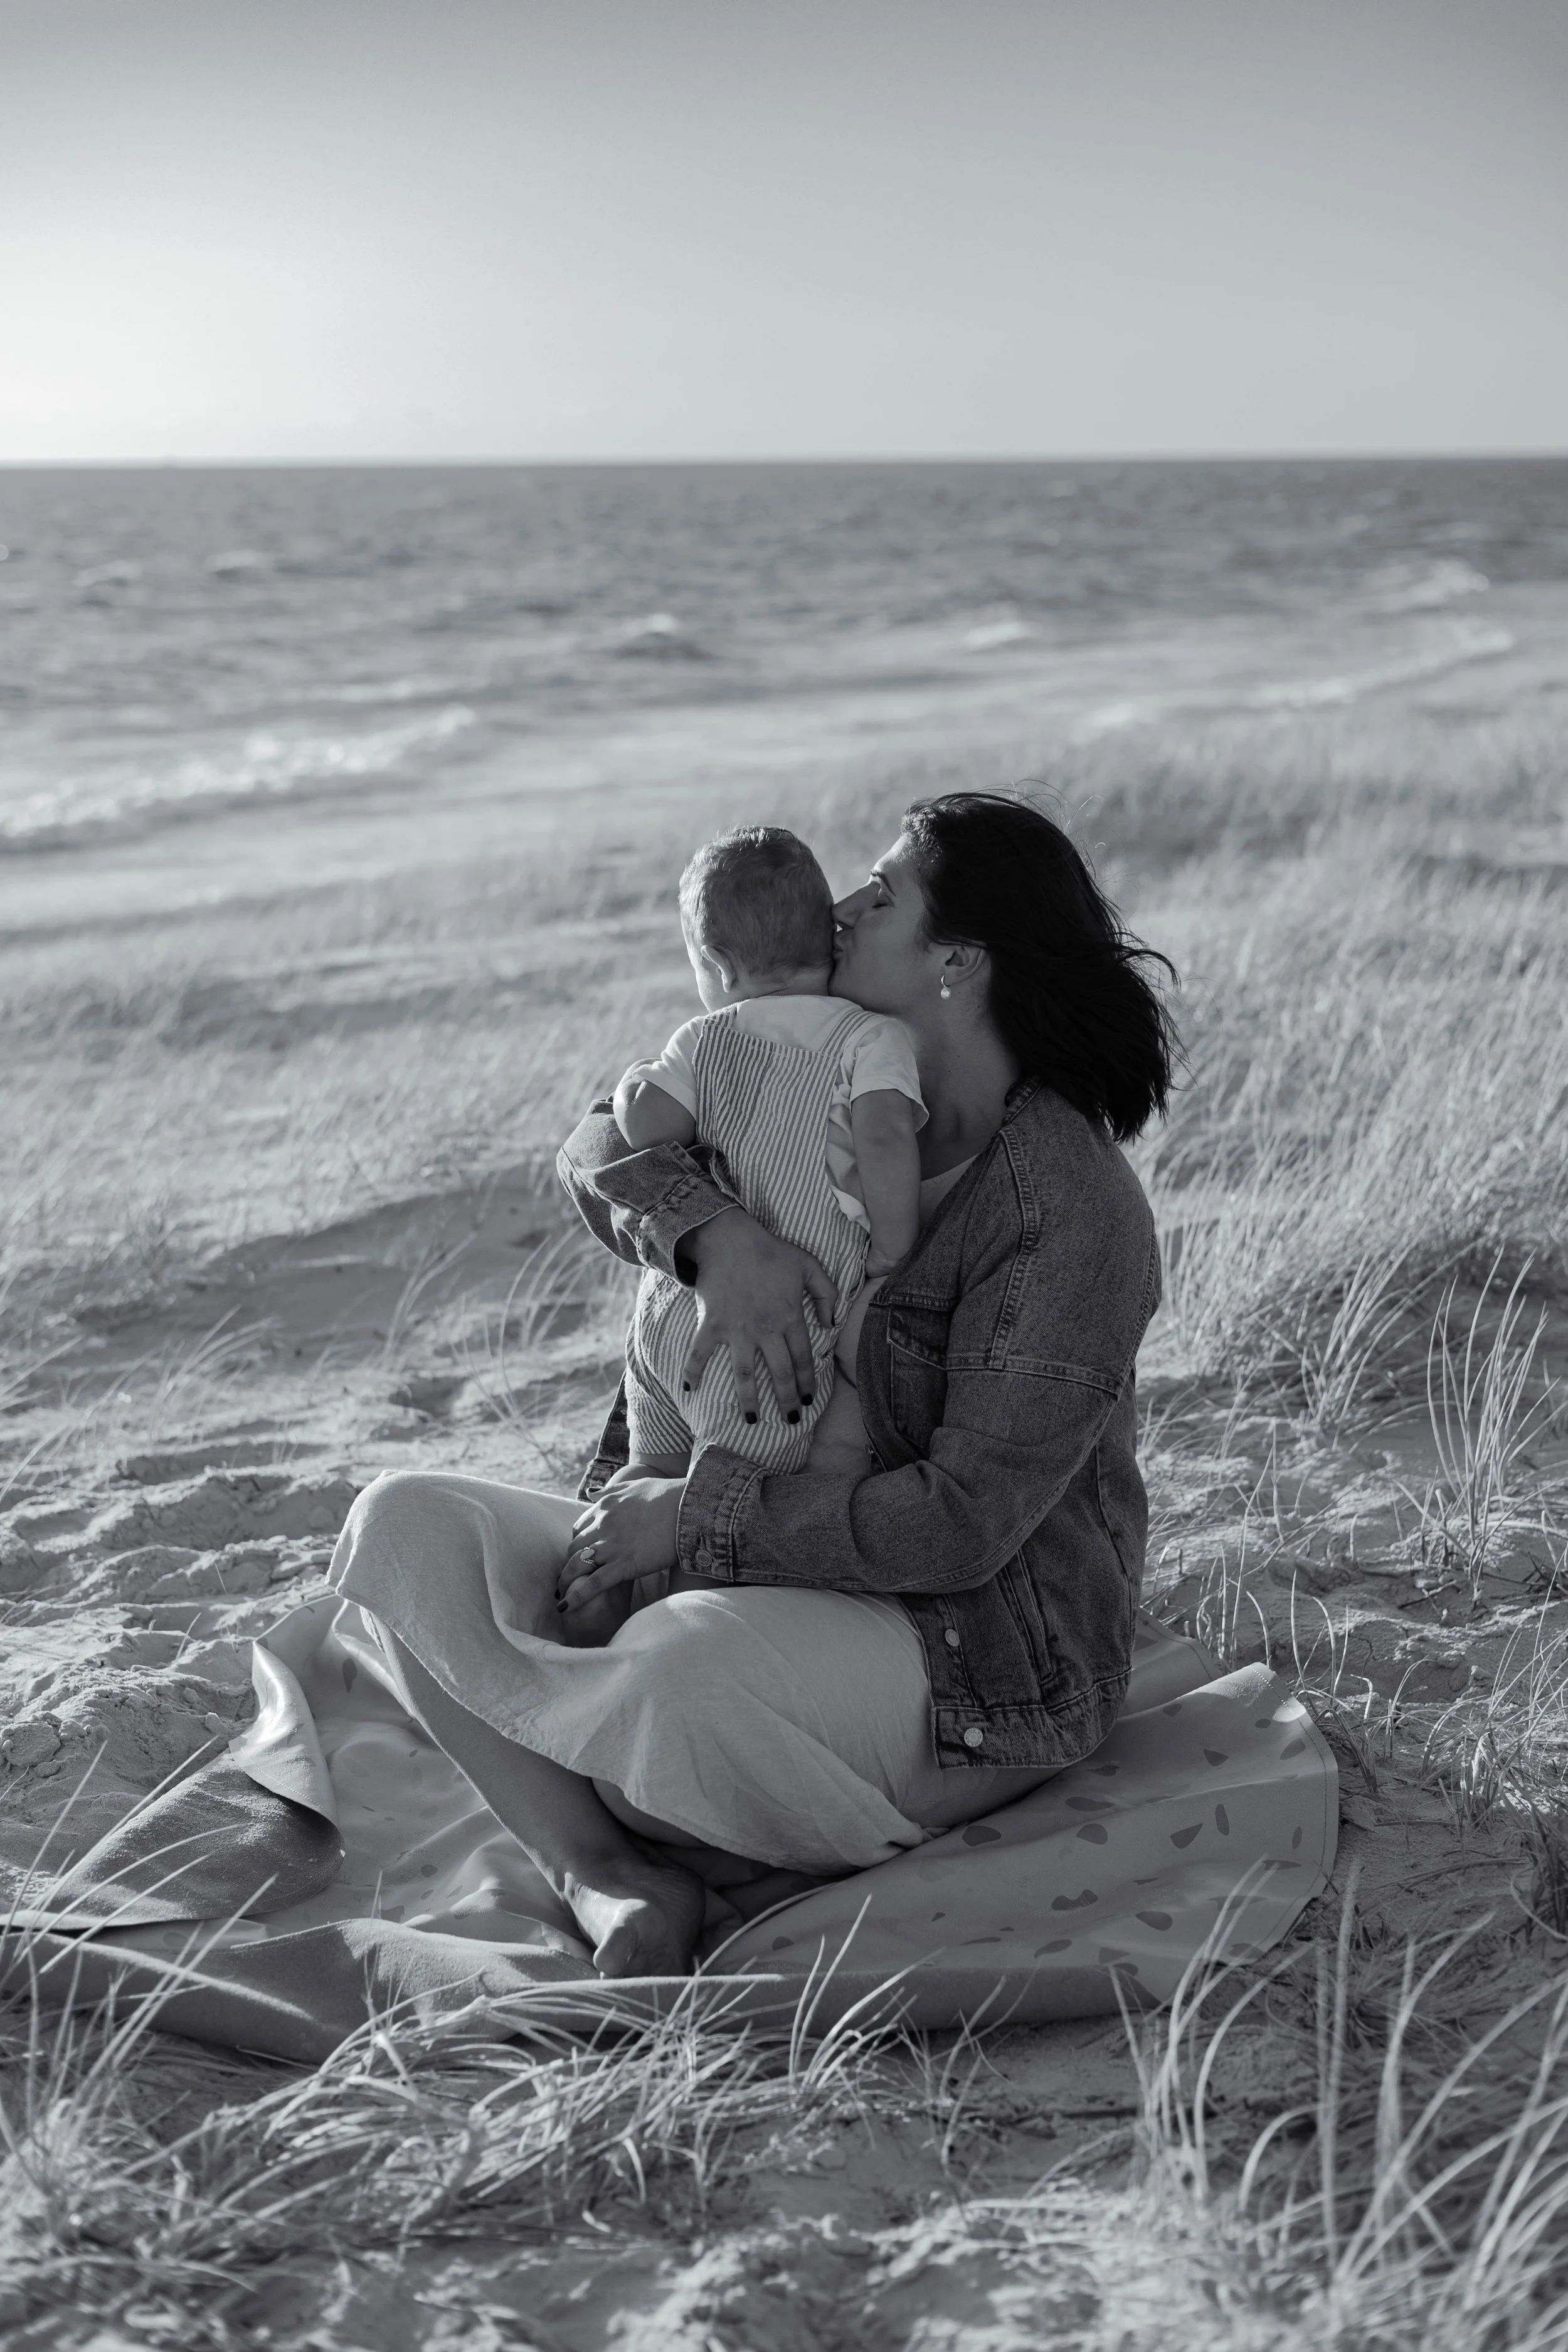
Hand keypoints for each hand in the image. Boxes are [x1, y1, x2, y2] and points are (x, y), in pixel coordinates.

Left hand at [557, 1476, 685, 1615]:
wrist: (689, 1507)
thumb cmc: (668, 1494)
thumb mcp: (634, 1485)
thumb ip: (609, 1491)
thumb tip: (590, 1492)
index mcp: (605, 1506)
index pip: (579, 1528)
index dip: (577, 1544)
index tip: (580, 1555)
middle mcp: (603, 1525)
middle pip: (574, 1548)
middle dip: (569, 1564)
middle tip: (570, 1577)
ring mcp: (612, 1546)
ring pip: (577, 1566)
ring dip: (566, 1581)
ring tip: (561, 1594)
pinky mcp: (625, 1564)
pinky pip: (594, 1583)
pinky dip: (577, 1596)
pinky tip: (566, 1606)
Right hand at [681, 1208, 837, 1419]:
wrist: (730, 1238)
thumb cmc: (771, 1251)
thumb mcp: (809, 1266)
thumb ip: (827, 1294)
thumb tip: (831, 1324)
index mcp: (790, 1317)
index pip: (803, 1359)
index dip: (807, 1383)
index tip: (808, 1401)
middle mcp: (765, 1329)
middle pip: (779, 1373)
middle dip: (786, 1400)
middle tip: (789, 1420)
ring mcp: (737, 1330)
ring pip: (744, 1374)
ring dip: (748, 1400)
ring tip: (752, 1420)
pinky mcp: (712, 1324)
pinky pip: (700, 1353)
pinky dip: (692, 1371)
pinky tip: (689, 1390)